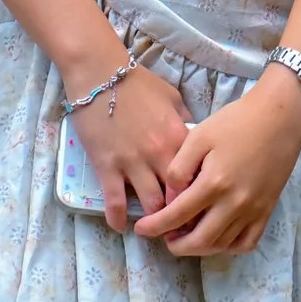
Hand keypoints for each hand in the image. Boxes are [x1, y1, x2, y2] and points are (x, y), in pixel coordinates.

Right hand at [72, 61, 195, 227]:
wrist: (99, 73)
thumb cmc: (137, 82)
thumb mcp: (172, 97)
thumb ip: (185, 122)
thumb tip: (195, 140)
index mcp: (178, 137)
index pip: (198, 175)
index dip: (202, 193)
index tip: (201, 203)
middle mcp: (159, 155)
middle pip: (178, 197)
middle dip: (182, 214)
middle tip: (181, 224)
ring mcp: (132, 163)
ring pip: (151, 206)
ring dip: (154, 220)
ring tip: (155, 228)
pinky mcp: (107, 167)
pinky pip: (115, 202)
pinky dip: (118, 218)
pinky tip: (120, 226)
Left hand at [135, 65, 300, 258]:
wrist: (279, 117)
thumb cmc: (236, 121)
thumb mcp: (199, 136)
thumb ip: (179, 167)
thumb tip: (169, 195)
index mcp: (213, 183)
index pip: (177, 216)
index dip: (155, 226)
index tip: (142, 229)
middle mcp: (234, 204)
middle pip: (199, 241)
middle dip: (176, 245)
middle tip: (164, 237)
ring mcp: (253, 211)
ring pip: (222, 245)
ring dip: (199, 247)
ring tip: (186, 236)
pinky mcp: (267, 211)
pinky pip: (246, 243)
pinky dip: (228, 247)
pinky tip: (217, 236)